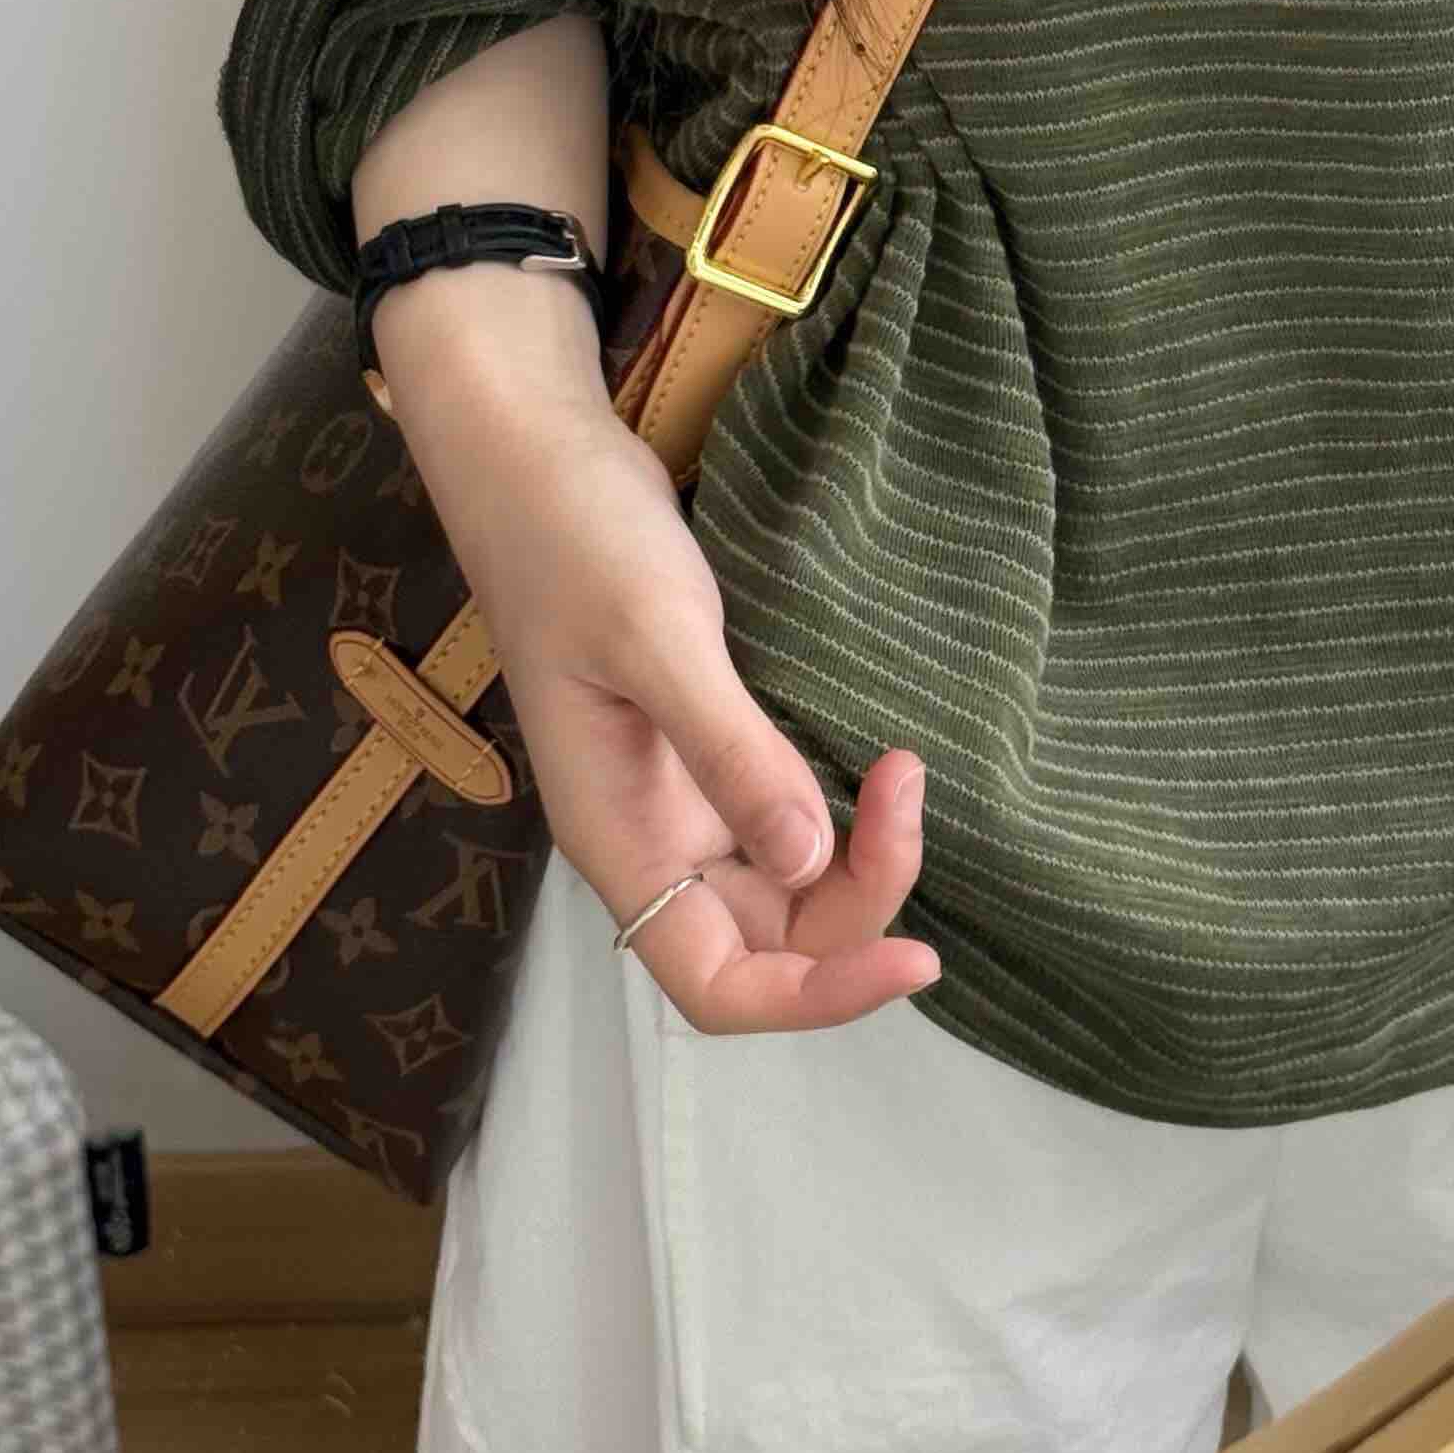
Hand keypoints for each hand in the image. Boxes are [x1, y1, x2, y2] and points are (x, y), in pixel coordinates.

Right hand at [380, 274, 944, 1035]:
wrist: (535, 454)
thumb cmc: (576, 540)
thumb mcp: (658, 638)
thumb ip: (730, 752)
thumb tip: (809, 861)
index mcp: (619, 841)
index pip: (720, 987)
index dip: (819, 997)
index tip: (919, 950)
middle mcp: (649, 841)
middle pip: (774, 942)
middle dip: (862, 895)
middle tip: (908, 783)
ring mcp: (675, 796)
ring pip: (788, 884)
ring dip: (860, 855)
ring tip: (904, 768)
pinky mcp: (702, 744)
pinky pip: (783, 819)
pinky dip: (841, 814)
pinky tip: (879, 765)